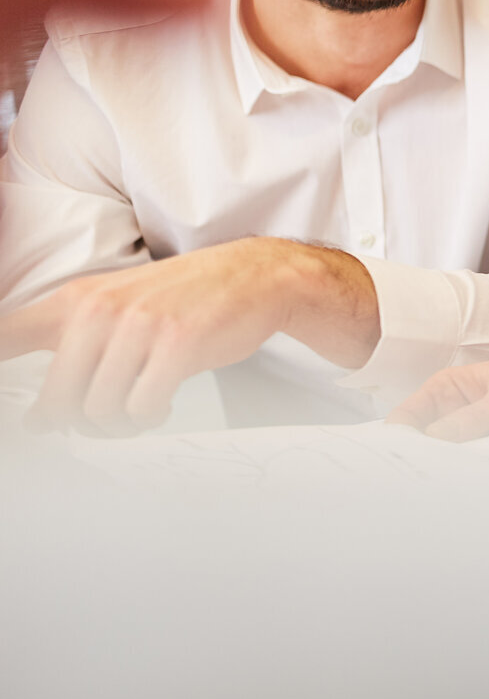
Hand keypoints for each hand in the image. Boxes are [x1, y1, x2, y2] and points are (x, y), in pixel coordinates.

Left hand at [0, 238, 376, 434]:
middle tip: (102, 417)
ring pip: (99, 411)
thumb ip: (72, 354)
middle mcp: (100, 309)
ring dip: (120, 422)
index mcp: (76, 300)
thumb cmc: (185, 297)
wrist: (255, 276)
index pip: (6, 335)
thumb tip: (39, 420)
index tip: (15, 410)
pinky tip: (161, 400)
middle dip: (78, 422)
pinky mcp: (177, 344)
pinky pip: (142, 408)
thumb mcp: (117, 305)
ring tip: (139, 406)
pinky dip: (150, 415)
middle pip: (55, 400)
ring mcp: (139, 325)